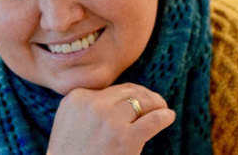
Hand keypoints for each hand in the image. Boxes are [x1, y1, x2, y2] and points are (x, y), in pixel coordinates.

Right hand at [47, 83, 175, 154]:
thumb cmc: (70, 154)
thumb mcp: (69, 121)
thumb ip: (88, 106)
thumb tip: (121, 97)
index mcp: (77, 98)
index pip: (112, 89)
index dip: (129, 93)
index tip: (138, 98)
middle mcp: (92, 105)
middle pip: (128, 92)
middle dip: (145, 95)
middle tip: (155, 102)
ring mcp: (109, 121)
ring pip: (143, 102)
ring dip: (157, 104)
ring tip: (163, 109)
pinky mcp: (125, 138)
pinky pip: (153, 120)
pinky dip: (164, 116)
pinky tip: (168, 116)